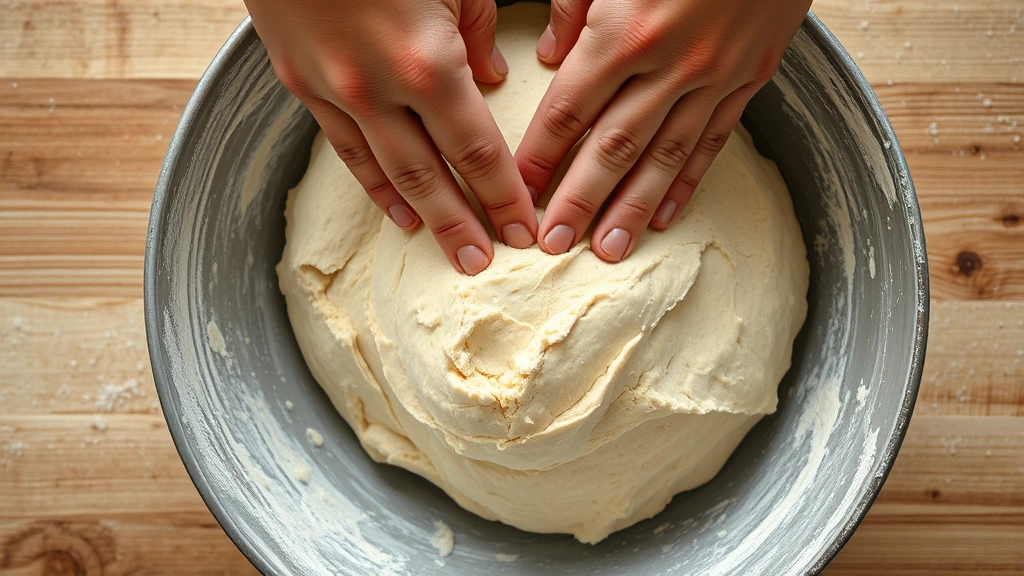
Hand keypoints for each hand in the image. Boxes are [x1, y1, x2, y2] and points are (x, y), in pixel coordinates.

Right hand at [245, 0, 538, 274]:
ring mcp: (335, 91)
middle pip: (433, 177)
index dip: (504, 196)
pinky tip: (396, 212)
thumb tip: (491, 77)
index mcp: (429, 62)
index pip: (478, 150)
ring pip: (388, 174)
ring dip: (423, 217)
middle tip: (488, 266)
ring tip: (451, 253)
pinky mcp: (302, 84)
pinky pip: (345, 149)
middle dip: (466, 225)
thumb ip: (479, 28)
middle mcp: (380, 90)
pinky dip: (373, 186)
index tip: (525, 230)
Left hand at [516, 0, 809, 261]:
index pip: (570, 111)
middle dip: (579, 200)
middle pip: (613, 147)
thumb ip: (575, 6)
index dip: (541, 157)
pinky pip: (711, 141)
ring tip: (607, 248)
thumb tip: (551, 55)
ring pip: (663, 156)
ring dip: (631, 207)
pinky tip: (665, 215)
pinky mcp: (749, 78)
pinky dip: (686, 182)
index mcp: (624, 32)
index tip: (519, 194)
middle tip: (555, 243)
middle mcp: (668, 64)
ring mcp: (713, 76)